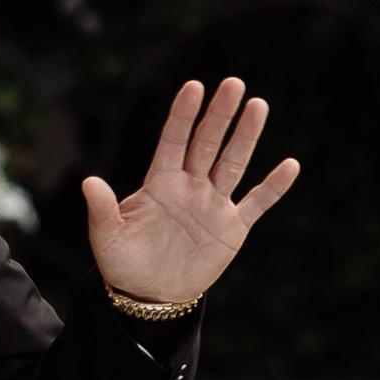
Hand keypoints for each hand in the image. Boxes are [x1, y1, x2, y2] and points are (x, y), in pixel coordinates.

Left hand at [81, 72, 299, 312]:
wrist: (150, 296)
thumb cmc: (124, 263)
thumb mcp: (107, 237)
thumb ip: (103, 209)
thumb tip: (88, 182)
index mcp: (160, 183)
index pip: (174, 141)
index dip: (183, 115)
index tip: (194, 87)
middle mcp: (190, 186)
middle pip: (207, 143)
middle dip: (220, 115)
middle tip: (233, 84)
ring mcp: (213, 205)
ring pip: (233, 163)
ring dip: (246, 136)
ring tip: (258, 105)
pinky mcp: (232, 228)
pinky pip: (257, 203)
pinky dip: (273, 187)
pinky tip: (290, 165)